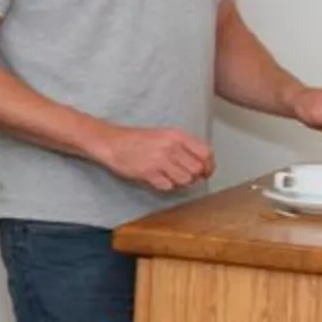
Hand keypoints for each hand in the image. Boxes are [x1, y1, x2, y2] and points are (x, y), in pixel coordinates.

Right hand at [96, 125, 215, 192]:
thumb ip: (184, 147)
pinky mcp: (149, 172)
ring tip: (170, 177)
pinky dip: (165, 186)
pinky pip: (167, 186)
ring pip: (185, 180)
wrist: (112, 143)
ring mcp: (160, 160)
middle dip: (194, 177)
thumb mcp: (165, 135)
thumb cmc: (138, 140)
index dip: (209, 166)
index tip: (205, 172)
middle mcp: (171, 147)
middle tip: (185, 176)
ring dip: (180, 182)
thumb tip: (201, 164)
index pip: (206, 153)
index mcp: (177, 135)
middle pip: (197, 169)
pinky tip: (158, 179)